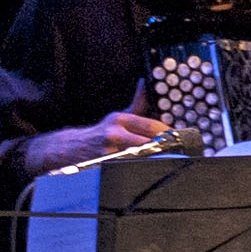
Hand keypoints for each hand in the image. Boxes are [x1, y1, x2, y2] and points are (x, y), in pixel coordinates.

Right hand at [19, 84, 171, 175]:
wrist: (72, 148)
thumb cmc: (100, 133)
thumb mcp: (117, 116)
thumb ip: (137, 102)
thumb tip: (145, 84)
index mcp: (119, 119)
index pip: (151, 126)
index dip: (168, 133)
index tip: (177, 137)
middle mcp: (114, 134)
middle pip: (149, 142)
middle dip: (164, 148)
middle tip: (176, 150)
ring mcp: (110, 151)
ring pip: (141, 156)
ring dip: (154, 158)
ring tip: (165, 160)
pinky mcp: (107, 165)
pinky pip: (130, 167)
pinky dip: (140, 167)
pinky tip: (146, 168)